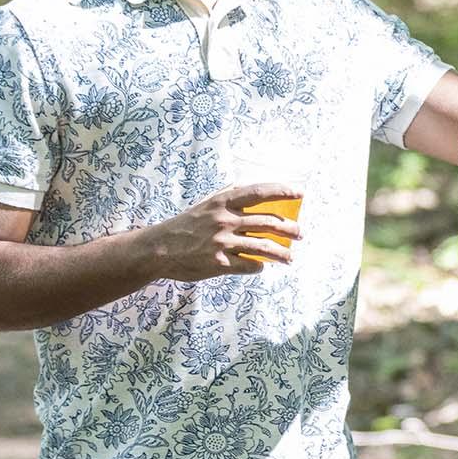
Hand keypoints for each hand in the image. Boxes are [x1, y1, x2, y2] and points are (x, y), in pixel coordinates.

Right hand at [144, 183, 302, 279]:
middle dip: (289, 229)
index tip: (299, 194)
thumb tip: (252, 192)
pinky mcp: (219, 263)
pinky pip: (249, 266)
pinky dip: (259, 266)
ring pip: (263, 247)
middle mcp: (225, 220)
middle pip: (267, 222)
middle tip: (299, 233)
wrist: (158, 249)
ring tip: (290, 257)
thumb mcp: (205, 205)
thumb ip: (227, 198)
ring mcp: (223, 243)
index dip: (282, 191)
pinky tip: (262, 267)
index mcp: (222, 202)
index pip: (259, 192)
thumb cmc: (184, 225)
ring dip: (281, 253)